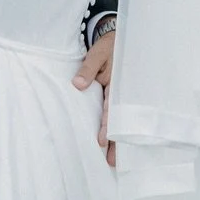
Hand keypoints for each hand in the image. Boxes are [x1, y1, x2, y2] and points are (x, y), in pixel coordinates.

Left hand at [72, 30, 116, 166]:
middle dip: (117, 142)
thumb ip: (88, 68)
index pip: (112, 110)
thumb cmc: (109, 46)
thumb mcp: (98, 53)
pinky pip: (118, 116)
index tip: (102, 141)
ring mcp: (121, 97)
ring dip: (118, 141)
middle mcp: (121, 94)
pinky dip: (118, 131)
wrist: (118, 37)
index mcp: (118, 85)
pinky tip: (116, 146)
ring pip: (120, 122)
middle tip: (113, 162)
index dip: (108, 126)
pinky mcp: (119, 97)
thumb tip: (77, 85)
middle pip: (119, 122)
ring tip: (114, 161)